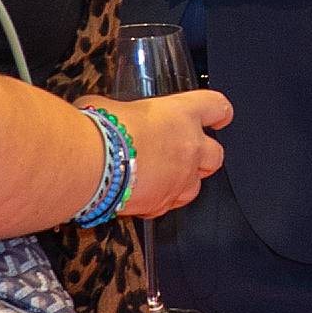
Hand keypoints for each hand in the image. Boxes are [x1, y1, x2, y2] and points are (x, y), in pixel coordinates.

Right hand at [95, 89, 231, 221]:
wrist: (90, 165)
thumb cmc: (100, 130)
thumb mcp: (109, 107)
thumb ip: (121, 113)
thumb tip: (109, 117)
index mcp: (181, 114)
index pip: (216, 107)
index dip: (219, 112)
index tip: (220, 116)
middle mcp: (189, 146)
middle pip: (216, 154)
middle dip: (206, 156)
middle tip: (189, 154)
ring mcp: (180, 178)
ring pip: (196, 185)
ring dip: (183, 182)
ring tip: (160, 178)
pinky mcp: (164, 203)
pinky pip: (169, 205)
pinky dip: (159, 202)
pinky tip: (142, 196)